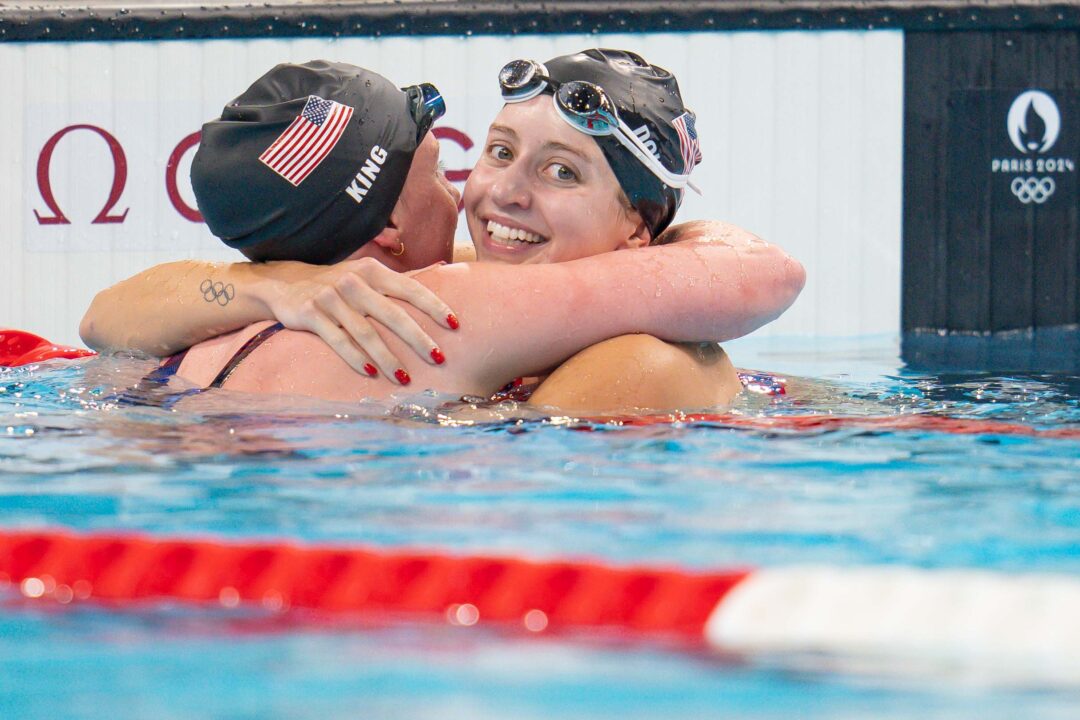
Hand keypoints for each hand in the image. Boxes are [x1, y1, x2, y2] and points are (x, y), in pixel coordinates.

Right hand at [257, 258, 458, 383]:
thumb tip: (443, 272)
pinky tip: (370, 373)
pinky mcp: (311, 314)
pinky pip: (337, 340)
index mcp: (372, 271)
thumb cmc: (339, 286)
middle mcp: (353, 282)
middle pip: (392, 314)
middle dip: (418, 339)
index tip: (455, 324)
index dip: (434, 306)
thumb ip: (397, 282)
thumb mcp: (366, 276)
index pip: (410, 288)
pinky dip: (355, 358)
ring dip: (388, 358)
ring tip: (405, 378)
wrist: (285, 284)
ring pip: (366, 333)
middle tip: (439, 359)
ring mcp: (331, 298)